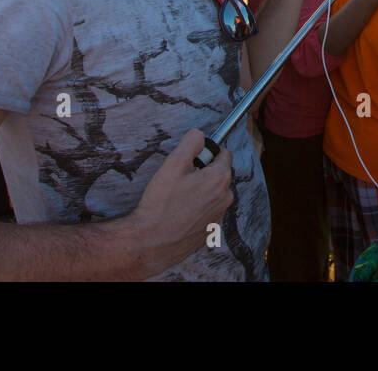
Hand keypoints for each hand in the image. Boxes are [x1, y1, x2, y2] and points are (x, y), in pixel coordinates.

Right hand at [127, 129, 234, 278]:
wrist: (152, 242)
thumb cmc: (161, 203)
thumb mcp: (173, 163)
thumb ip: (190, 142)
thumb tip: (199, 135)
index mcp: (220, 178)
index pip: (224, 153)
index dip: (206, 154)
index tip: (190, 162)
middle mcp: (225, 197)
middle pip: (219, 174)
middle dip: (204, 173)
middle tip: (180, 180)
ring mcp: (219, 216)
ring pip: (214, 193)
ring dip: (201, 191)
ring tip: (177, 198)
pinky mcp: (211, 231)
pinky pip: (208, 211)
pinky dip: (198, 208)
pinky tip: (179, 213)